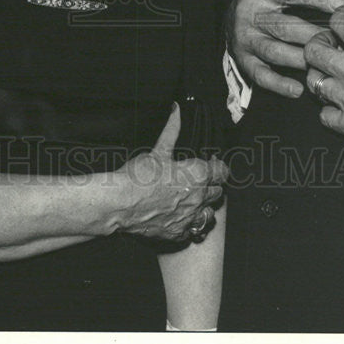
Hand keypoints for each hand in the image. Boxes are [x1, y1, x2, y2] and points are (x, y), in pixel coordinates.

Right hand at [113, 105, 227, 242]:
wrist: (120, 203)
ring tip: (192, 201)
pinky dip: (190, 225)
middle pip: (218, 193)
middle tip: (198, 181)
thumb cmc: (138, 176)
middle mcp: (198, 197)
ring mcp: (189, 218)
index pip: (223, 172)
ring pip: (209, 214)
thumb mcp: (158, 149)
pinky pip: (193, 231)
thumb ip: (172, 129)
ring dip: (204, 207)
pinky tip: (180, 217)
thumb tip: (176, 110)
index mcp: (198, 174)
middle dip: (211, 186)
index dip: (218, 166)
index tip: (212, 164)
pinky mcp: (178, 233)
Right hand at [227, 0, 343, 97]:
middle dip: (314, 34)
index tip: (342, 4)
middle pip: (285, 26)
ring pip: (275, 51)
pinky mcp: (244, 61)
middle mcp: (251, 14)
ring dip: (301, 59)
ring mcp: (246, 39)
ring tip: (325, 63)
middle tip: (340, 41)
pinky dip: (279, 84)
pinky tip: (299, 88)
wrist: (227, 18)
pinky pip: (261, 75)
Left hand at [304, 0, 343, 177]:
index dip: (340, 16)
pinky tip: (343, 102)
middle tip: (331, 42)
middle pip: (313, 49)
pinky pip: (325, 115)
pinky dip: (330, 108)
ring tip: (334, 70)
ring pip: (314, 82)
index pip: (336, 21)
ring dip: (322, 73)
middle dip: (320, 41)